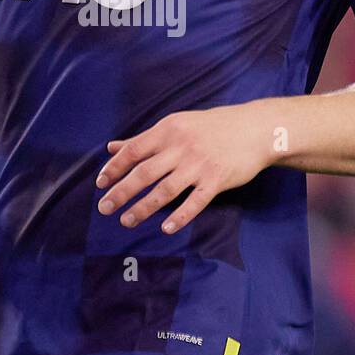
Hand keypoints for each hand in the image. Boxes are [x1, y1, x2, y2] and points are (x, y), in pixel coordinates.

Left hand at [95, 104, 273, 233]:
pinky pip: (195, 202)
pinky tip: (165, 228)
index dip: (114, 168)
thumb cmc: (210, 128)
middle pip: (144, 173)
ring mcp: (199, 164)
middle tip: (104, 208)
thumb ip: (143, 140)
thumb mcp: (176, 126)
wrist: (254, 129)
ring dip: (143, 207)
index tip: (100, 184)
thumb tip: (112, 148)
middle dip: (121, 192)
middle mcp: (181, 147)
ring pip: (165, 190)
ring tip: (126, 221)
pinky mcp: (216, 180)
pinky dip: (180, 216)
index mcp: (168, 131)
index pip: (133, 151)